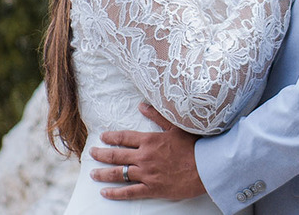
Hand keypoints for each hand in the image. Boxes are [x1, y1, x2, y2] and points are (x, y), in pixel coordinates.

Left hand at [89, 104, 204, 200]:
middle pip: (116, 155)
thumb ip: (158, 116)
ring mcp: (146, 174)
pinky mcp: (152, 189)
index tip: (102, 137)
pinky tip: (105, 192)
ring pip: (118, 174)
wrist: (207, 167)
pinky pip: (129, 192)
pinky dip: (115, 193)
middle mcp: (144, 157)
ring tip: (93, 173)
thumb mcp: (176, 126)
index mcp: (150, 140)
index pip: (124, 137)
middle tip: (91, 154)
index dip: (111, 137)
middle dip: (101, 154)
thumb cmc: (194, 145)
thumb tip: (142, 106)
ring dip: (103, 173)